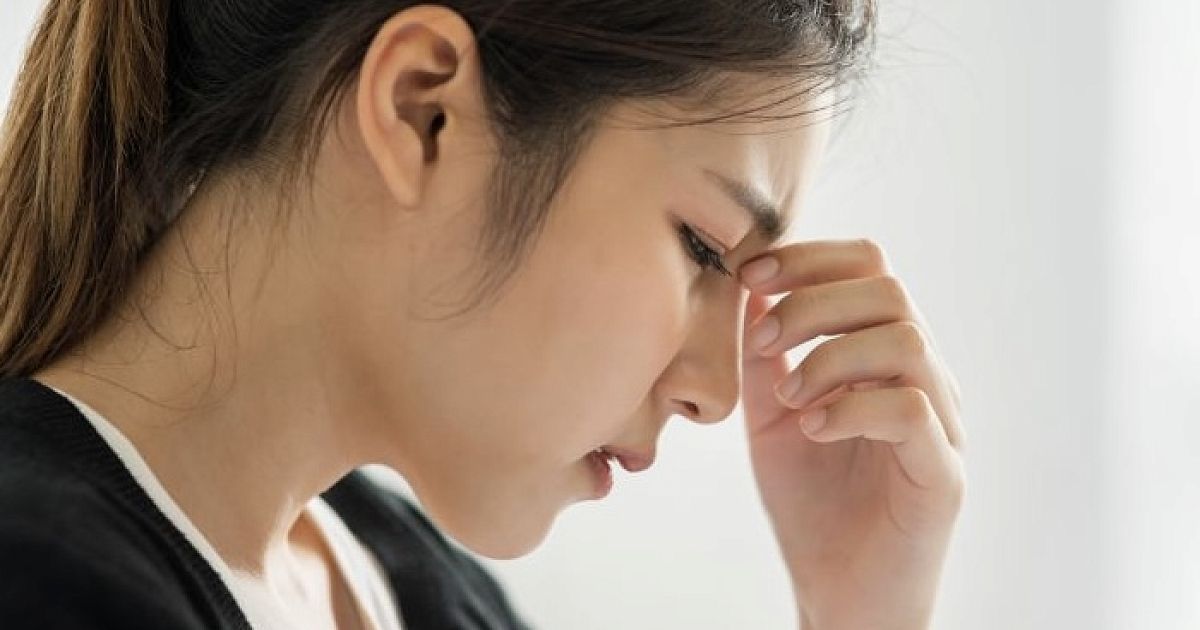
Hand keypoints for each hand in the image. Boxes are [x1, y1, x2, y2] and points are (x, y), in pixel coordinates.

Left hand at [737, 238, 965, 629]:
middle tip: (762, 345)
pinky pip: (914, 411)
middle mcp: (925, 377)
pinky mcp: (943, 474)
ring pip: (906, 342)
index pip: (868, 266)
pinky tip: (813, 429)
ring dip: (829, 357)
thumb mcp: (772, 413)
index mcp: (886, 354)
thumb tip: (750, 283)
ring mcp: (942, 424)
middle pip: (889, 290)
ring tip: (789, 397)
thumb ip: (765, 352)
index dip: (808, 257)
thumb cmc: (812, 502)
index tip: (747, 275)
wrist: (838, 590)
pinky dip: (852, 407)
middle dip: (811, 303)